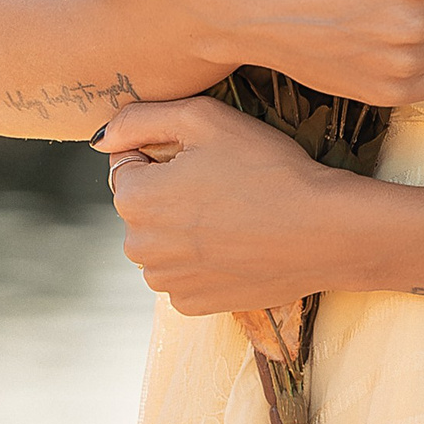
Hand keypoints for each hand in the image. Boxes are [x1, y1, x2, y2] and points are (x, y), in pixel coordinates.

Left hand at [102, 95, 374, 315]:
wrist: (324, 231)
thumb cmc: (267, 167)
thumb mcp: (204, 118)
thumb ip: (140, 118)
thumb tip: (100, 138)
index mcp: (133, 200)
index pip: (126, 164)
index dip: (166, 153)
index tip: (205, 157)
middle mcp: (138, 248)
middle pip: (142, 207)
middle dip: (169, 192)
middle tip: (223, 183)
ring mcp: (166, 283)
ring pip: (161, 243)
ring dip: (184, 229)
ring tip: (233, 214)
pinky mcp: (193, 305)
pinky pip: (183, 275)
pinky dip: (202, 261)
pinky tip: (236, 245)